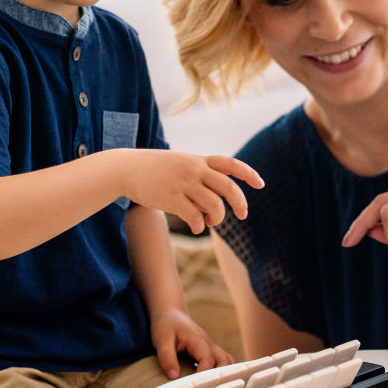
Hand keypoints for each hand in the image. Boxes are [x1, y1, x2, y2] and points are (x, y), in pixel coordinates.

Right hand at [120, 151, 264, 232]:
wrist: (127, 168)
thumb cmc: (157, 169)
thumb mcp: (183, 163)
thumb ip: (203, 176)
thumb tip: (221, 200)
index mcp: (199, 160)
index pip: (231, 164)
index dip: (249, 174)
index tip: (261, 184)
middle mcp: (194, 170)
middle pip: (228, 187)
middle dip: (240, 203)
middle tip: (242, 215)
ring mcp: (183, 183)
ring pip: (214, 205)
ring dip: (218, 218)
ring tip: (211, 221)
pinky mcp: (171, 198)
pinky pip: (195, 216)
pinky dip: (200, 225)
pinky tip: (196, 226)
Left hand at [149, 309, 234, 378]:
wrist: (171, 314)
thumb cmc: (166, 325)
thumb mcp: (161, 340)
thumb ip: (167, 358)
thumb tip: (173, 376)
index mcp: (198, 340)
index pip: (208, 358)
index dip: (205, 371)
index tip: (198, 384)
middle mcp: (208, 344)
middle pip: (224, 360)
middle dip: (220, 374)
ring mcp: (210, 347)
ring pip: (226, 360)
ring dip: (223, 372)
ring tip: (212, 386)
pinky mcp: (208, 351)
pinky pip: (222, 360)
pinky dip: (221, 370)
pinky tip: (211, 380)